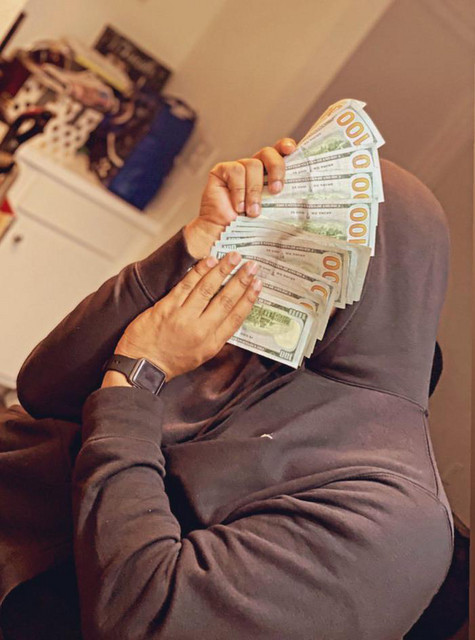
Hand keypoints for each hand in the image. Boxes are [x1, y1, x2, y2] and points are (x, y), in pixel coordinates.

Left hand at [105, 252, 261, 383]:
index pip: (236, 317)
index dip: (249, 299)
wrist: (142, 366)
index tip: (258, 284)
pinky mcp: (166, 308)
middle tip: (252, 265)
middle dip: (241, 280)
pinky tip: (209, 261)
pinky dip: (198, 271)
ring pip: (207, 289)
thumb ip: (216, 335)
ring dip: (222, 270)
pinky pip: (185, 285)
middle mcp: (200, 330)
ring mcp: (183, 318)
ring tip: (234, 257)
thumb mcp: (201, 354)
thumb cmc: (171, 361)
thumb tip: (231, 313)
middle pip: (226, 300)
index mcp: (212, 343)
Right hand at [183, 137, 296, 258]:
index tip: (291, 149)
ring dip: (254, 191)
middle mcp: (254, 167)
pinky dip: (239, 190)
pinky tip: (238, 206)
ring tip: (252, 212)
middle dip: (276, 168)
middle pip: (268, 153)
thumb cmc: (247, 226)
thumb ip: (282, 198)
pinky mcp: (221, 171)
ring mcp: (237, 168)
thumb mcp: (271, 211)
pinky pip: (235, 171)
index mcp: (268, 174)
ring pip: (253, 164)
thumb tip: (301, 194)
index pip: (279, 153)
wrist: (223, 234)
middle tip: (277, 190)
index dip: (285, 146)